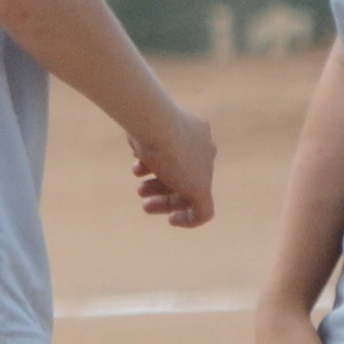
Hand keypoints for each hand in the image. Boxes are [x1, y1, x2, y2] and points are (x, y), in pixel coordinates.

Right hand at [131, 105, 216, 226]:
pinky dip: (188, 219)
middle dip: (159, 185)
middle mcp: (204, 149)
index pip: (181, 154)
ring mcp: (205, 169)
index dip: (159, 164)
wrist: (157, 124)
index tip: (139, 171)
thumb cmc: (146, 123)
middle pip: (183, 174)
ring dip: (165, 200)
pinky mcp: (202, 189)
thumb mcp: (143, 128)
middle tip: (140, 192)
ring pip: (188, 191)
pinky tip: (172, 220)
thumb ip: (145, 138)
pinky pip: (203, 212)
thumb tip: (139, 145)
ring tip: (145, 204)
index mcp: (195, 131)